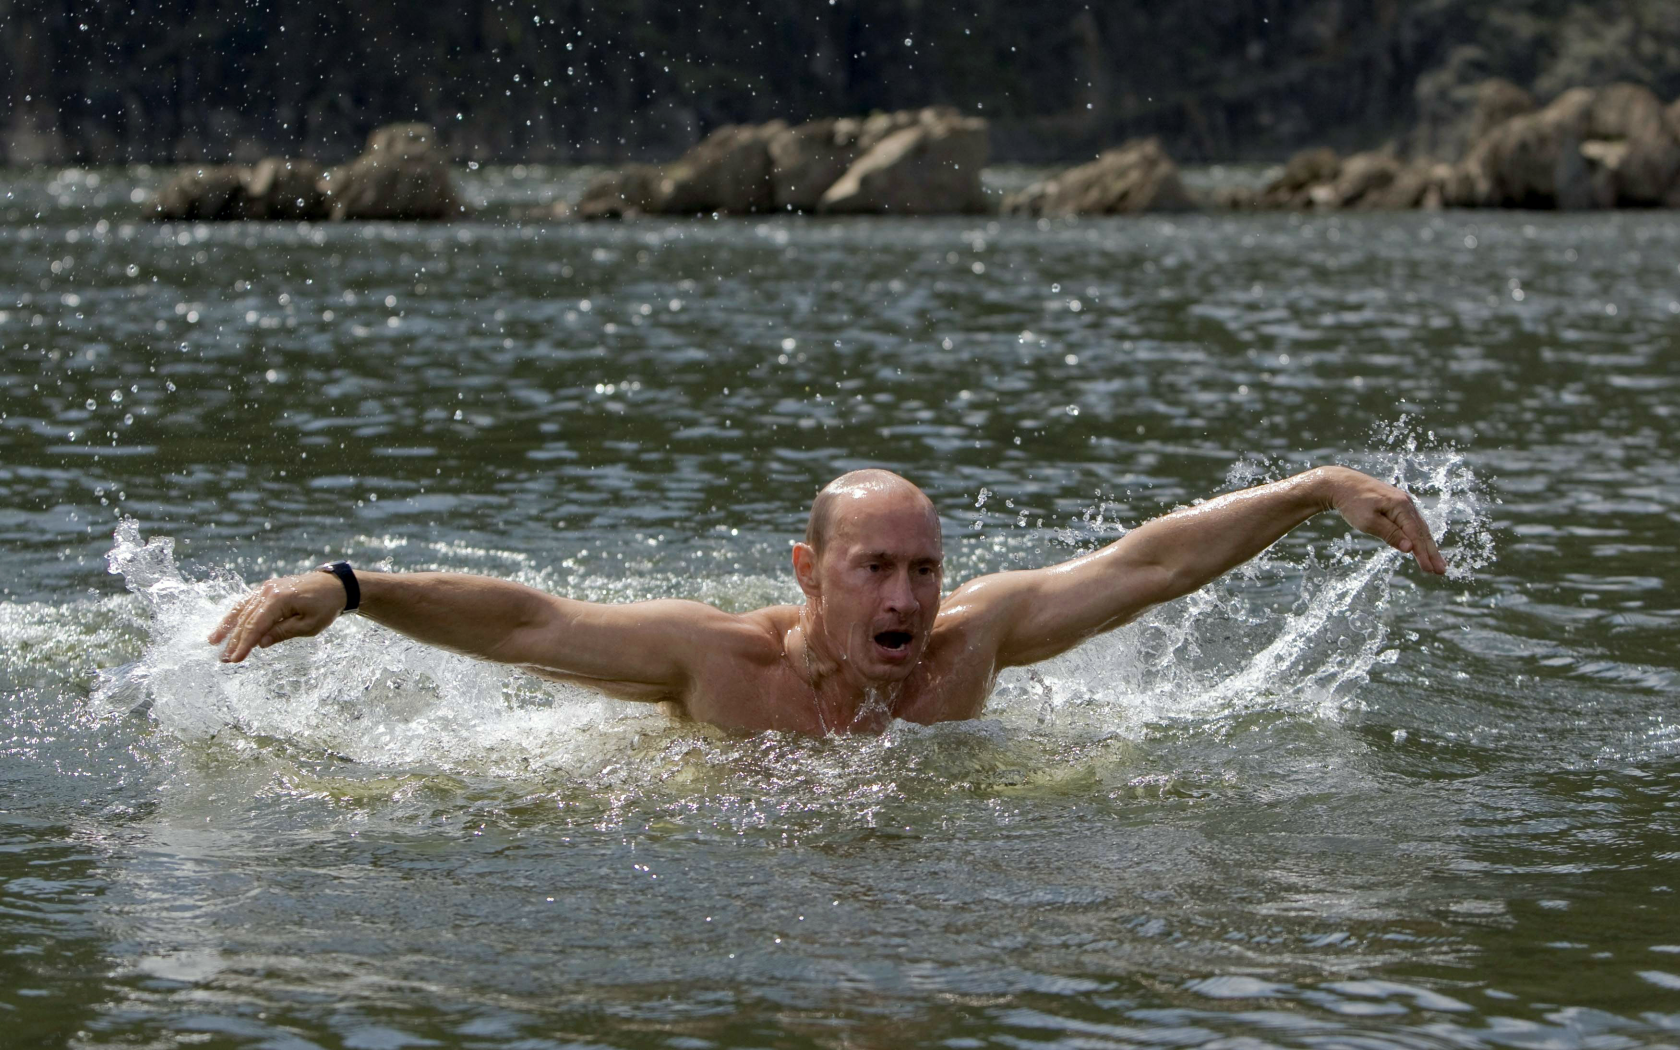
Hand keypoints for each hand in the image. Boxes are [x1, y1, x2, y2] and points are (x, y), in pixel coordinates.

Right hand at [208, 571, 347, 662]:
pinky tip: (226, 626)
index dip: (244, 644)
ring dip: (227, 626)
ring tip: (214, 642)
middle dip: (233, 640)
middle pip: (246, 619)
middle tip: (223, 659)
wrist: (335, 586)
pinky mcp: (267, 589)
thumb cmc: (325, 606)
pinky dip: (235, 614)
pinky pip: (247, 603)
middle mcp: (268, 591)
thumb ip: (283, 632)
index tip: (235, 659)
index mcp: (279, 599)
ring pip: (242, 609)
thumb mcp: (309, 625)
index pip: (256, 625)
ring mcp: (266, 588)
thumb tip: (260, 643)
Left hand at [1320, 466, 1446, 574]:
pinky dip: (1419, 536)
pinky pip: (1412, 523)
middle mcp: (1407, 503)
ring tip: (1437, 563)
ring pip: (1419, 527)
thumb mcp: (1368, 522)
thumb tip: (1410, 548)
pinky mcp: (1397, 504)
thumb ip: (1390, 534)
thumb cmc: (1352, 503)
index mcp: (1401, 506)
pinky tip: (1422, 545)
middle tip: (1441, 571)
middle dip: (1432, 552)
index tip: (1429, 570)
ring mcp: (1403, 502)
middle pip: (1422, 532)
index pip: (1415, 535)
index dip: (1423, 554)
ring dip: (1428, 546)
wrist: (1341, 483)